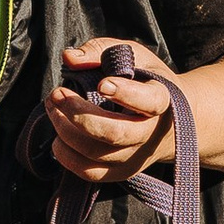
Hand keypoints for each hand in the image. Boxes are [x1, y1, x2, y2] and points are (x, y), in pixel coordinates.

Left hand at [45, 39, 178, 183]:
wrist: (170, 122)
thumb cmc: (147, 81)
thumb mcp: (134, 56)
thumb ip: (102, 50)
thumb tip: (69, 58)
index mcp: (163, 101)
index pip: (149, 101)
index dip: (126, 94)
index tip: (102, 84)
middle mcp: (151, 134)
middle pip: (115, 133)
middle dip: (80, 115)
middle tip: (57, 94)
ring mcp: (136, 157)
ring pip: (97, 154)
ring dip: (66, 132)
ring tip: (53, 108)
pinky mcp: (122, 172)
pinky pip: (90, 173)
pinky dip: (67, 156)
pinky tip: (58, 136)